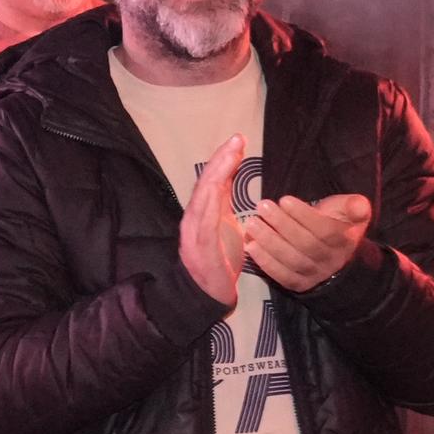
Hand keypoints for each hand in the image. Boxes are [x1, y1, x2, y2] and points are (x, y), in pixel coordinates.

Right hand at [176, 149, 247, 303]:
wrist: (208, 294)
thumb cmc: (219, 259)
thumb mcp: (225, 224)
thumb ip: (224, 201)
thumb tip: (229, 174)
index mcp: (203, 212)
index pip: (211, 180)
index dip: (223, 159)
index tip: (239, 140)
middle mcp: (194, 218)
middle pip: (205, 183)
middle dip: (220, 159)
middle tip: (237, 139)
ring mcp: (195, 232)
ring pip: (203, 198)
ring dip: (217, 174)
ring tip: (231, 155)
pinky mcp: (202, 248)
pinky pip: (204, 222)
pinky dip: (209, 203)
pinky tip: (217, 187)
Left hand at [241, 191, 371, 291]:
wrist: (338, 261)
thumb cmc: (338, 227)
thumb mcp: (349, 213)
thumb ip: (353, 207)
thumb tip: (360, 206)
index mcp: (344, 240)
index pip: (324, 230)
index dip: (304, 215)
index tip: (284, 199)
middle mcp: (330, 260)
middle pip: (305, 244)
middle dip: (282, 225)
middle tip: (262, 207)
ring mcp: (314, 274)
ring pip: (292, 260)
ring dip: (270, 242)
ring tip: (252, 224)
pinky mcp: (299, 284)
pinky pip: (283, 276)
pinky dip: (266, 262)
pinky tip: (251, 246)